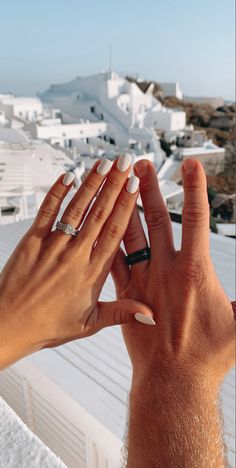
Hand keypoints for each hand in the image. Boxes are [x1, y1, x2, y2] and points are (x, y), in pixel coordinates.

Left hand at [0, 156, 152, 368]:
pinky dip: (57, 192)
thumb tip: (150, 315)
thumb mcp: (89, 324)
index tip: (135, 186)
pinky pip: (47, 211)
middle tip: (125, 163)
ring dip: (91, 183)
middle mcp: (75, 255)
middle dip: (114, 184)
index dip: (126, 205)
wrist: (8, 325)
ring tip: (104, 163)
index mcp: (92, 274)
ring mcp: (53, 246)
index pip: (115, 232)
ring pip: (77, 208)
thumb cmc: (47, 326)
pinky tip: (68, 176)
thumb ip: (121, 313)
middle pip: (99, 213)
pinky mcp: (32, 241)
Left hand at [112, 158, 234, 466]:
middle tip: (142, 164)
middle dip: (150, 188)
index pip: (197, 219)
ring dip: (125, 206)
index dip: (195, 189)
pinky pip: (112, 258)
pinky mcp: (124, 292)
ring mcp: (142, 279)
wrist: (172, 380)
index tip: (190, 165)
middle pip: (158, 218)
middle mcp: (166, 269)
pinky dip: (105, 237)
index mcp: (195, 270)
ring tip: (119, 183)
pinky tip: (99, 222)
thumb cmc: (207, 357)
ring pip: (131, 233)